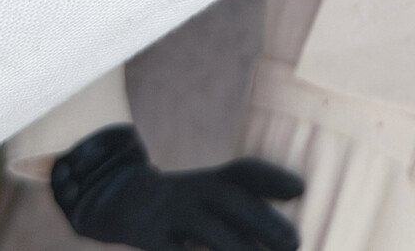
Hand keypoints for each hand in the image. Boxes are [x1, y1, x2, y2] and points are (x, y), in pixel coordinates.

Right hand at [51, 125, 303, 250]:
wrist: (112, 196)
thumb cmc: (176, 203)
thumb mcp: (205, 194)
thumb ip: (240, 202)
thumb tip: (291, 206)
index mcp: (209, 179)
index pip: (244, 172)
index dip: (273, 178)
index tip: (301, 190)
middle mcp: (193, 190)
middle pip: (232, 201)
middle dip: (265, 222)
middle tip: (294, 243)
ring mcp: (170, 213)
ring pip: (209, 230)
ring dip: (236, 247)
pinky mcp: (149, 237)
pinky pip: (173, 250)